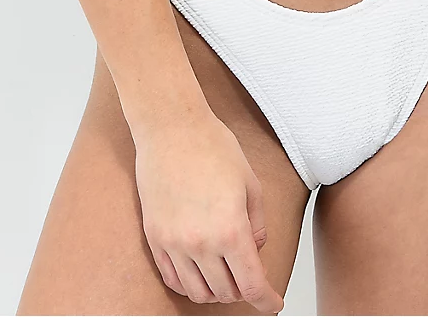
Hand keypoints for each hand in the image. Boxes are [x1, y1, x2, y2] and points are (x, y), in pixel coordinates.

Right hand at [133, 105, 283, 313]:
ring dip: (216, 290)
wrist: (171, 127)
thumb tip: (255, 249)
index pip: (252, 285)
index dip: (266, 301)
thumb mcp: (250, 183)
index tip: (272, 304)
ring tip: (225, 274)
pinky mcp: (155, 238)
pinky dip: (189, 284)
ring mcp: (174, 243)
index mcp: (231, 229)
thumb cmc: (212, 146)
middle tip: (250, 276)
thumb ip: (257, 223)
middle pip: (226, 292)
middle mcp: (201, 243)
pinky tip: (199, 272)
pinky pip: (172, 279)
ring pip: (198, 292)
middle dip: (243, 290)